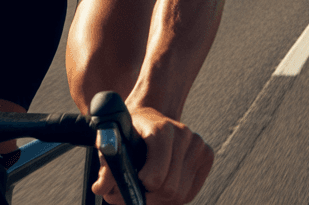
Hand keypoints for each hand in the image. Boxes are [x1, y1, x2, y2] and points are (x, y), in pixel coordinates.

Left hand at [93, 106, 213, 204]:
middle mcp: (184, 135)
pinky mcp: (206, 155)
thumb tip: (101, 188)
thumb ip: (106, 164)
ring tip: (144, 190)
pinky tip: (160, 186)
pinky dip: (173, 196)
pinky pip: (189, 192)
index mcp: (161, 129)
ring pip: (180, 195)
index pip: (156, 176)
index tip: (131, 186)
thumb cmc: (129, 128)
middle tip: (132, 194)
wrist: (151, 112)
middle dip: (148, 198)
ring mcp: (198, 145)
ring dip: (160, 199)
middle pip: (169, 189)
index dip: (141, 188)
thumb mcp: (113, 140)